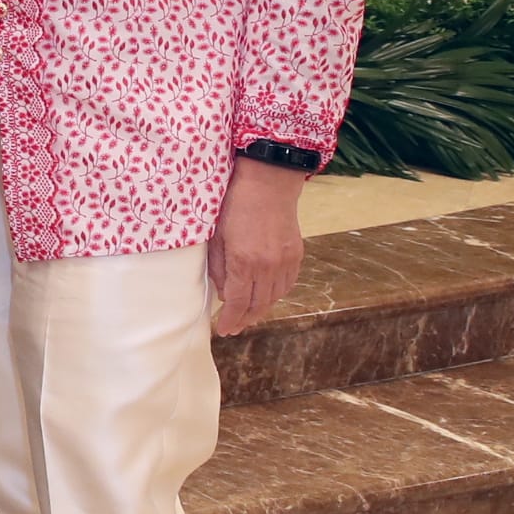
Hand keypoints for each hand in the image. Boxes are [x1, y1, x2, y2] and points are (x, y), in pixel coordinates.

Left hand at [208, 156, 306, 334]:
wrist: (269, 183)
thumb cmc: (235, 205)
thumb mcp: (216, 236)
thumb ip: (218, 267)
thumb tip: (222, 293)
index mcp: (243, 262)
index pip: (237, 303)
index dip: (230, 320)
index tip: (223, 330)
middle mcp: (267, 266)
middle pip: (257, 305)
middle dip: (244, 320)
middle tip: (233, 327)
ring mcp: (285, 261)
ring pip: (274, 297)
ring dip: (260, 309)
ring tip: (247, 314)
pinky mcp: (296, 255)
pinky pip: (287, 284)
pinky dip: (275, 294)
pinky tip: (265, 296)